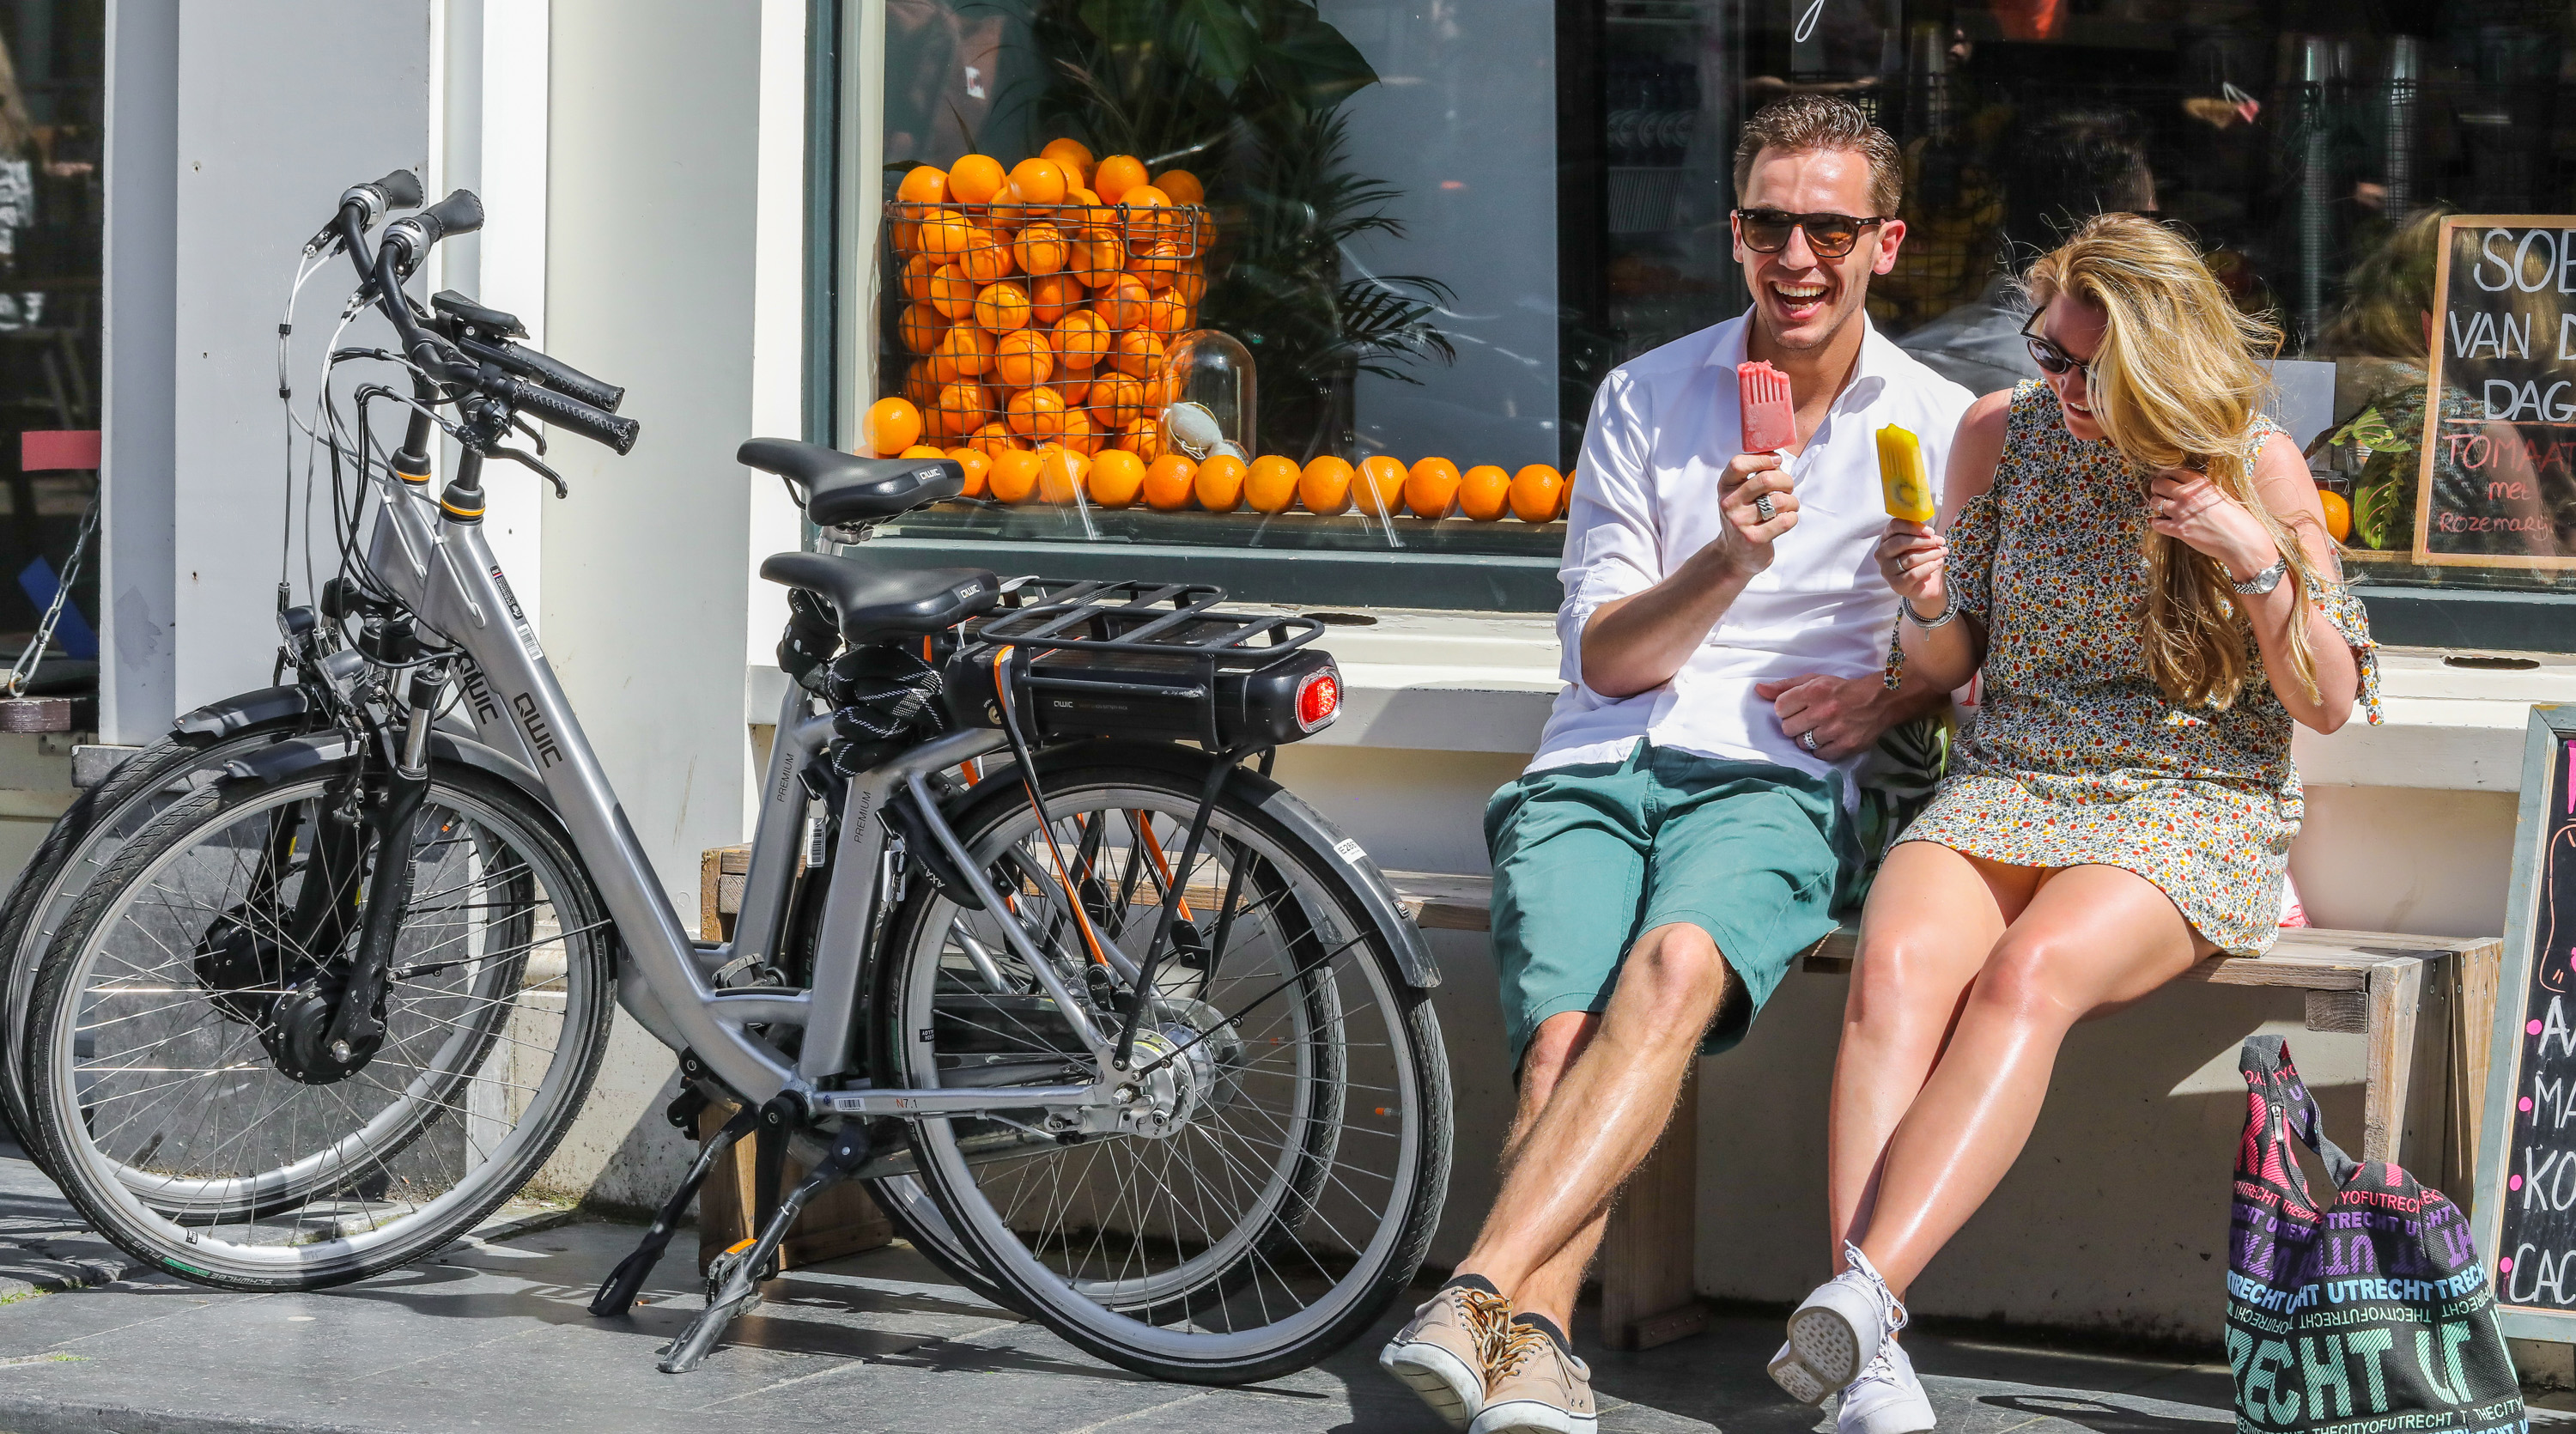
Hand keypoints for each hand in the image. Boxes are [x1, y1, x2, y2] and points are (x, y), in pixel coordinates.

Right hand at [1709, 453, 1797, 578]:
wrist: (1733, 555)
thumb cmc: (1744, 517)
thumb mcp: (1739, 494)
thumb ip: (1753, 474)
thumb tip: (1776, 456)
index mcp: (1725, 487)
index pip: (1738, 464)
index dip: (1762, 458)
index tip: (1776, 461)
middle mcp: (1729, 503)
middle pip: (1766, 479)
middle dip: (1786, 480)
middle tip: (1788, 487)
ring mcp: (1740, 522)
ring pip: (1780, 500)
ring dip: (1792, 501)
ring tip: (1789, 506)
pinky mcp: (1754, 539)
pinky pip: (1786, 520)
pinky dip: (1792, 517)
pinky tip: (1786, 519)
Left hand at [1754, 672, 1900, 761]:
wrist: (1879, 700)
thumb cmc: (1841, 690)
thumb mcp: (1814, 680)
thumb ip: (1785, 686)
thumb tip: (1758, 690)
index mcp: (1814, 691)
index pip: (1780, 707)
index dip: (1786, 709)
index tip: (1796, 708)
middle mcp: (1824, 710)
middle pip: (1787, 728)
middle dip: (1795, 725)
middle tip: (1808, 720)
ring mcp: (1835, 730)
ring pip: (1802, 743)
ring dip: (1807, 738)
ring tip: (1819, 729)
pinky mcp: (1846, 746)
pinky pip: (1819, 755)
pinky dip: (1821, 749)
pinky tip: (1828, 739)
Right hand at [1877, 519, 1945, 609]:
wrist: (1927, 585)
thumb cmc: (1922, 560)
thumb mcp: (1921, 543)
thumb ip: (1921, 534)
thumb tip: (1929, 532)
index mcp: (1886, 539)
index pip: (1894, 526)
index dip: (1913, 526)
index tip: (1930, 531)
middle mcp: (1882, 554)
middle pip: (1900, 542)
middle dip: (1924, 541)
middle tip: (1940, 541)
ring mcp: (1887, 570)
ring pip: (1910, 558)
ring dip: (1931, 554)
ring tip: (1942, 552)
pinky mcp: (1895, 584)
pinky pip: (1914, 573)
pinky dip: (1929, 567)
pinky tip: (1938, 563)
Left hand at [2148, 467, 2276, 579]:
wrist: (2242, 541)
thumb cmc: (2239, 520)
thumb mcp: (2223, 496)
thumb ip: (2204, 491)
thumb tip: (2193, 489)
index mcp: (2200, 484)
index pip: (2174, 471)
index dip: (2166, 474)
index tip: (2165, 478)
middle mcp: (2187, 495)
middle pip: (2159, 484)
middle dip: (2156, 488)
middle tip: (2159, 493)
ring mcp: (2181, 512)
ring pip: (2154, 502)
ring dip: (2155, 505)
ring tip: (2161, 508)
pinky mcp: (2178, 530)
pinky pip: (2156, 523)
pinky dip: (2156, 523)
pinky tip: (2160, 523)